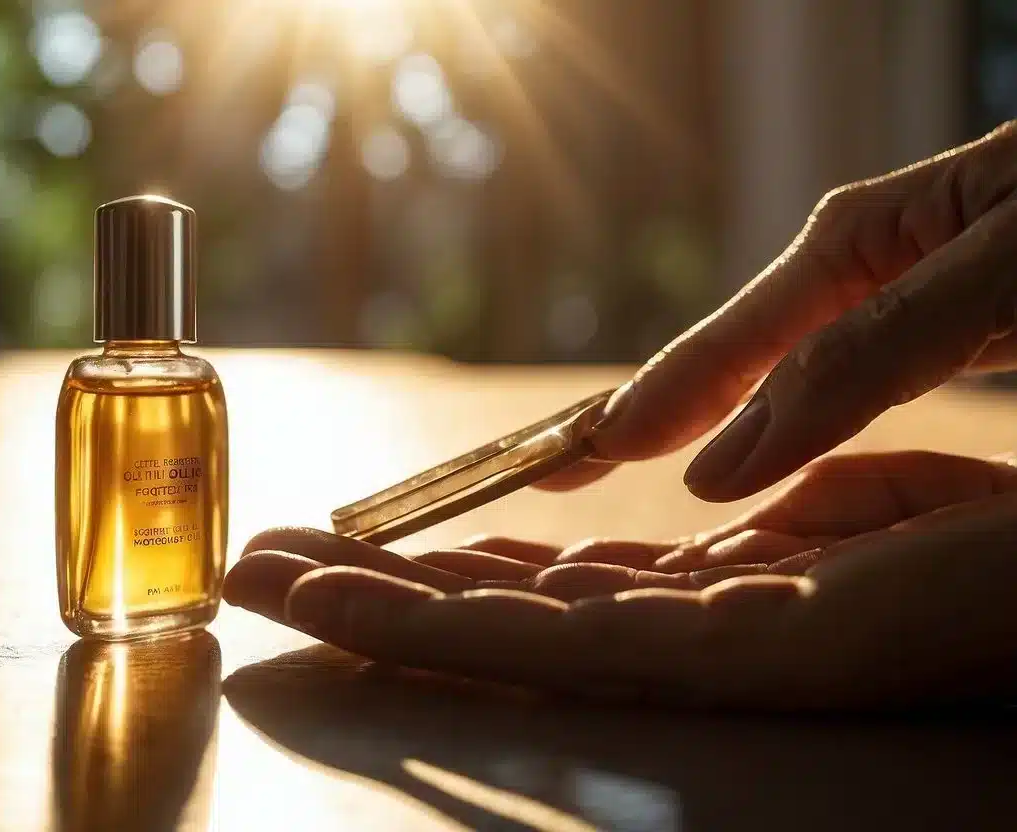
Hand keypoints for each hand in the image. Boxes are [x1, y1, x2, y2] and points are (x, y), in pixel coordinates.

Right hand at [224, 451, 1016, 708]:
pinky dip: (452, 630)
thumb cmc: (999, 533)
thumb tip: (704, 504)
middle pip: (508, 621)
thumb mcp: (864, 493)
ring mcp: (709, 661)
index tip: (372, 549)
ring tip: (266, 585)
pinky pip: (573, 647)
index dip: (458, 568)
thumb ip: (779, 501)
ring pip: (508, 642)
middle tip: (262, 569)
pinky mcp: (746, 660)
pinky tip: (364, 613)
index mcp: (720, 602)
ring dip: (379, 615)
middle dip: (381, 596)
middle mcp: (693, 642)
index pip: (558, 587)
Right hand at [542, 121, 1016, 500]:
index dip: (643, 410)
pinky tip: (757, 449)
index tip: (563, 464)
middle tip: (560, 466)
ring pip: (778, 377)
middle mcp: (864, 268)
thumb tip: (727, 456)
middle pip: (730, 357)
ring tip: (635, 463)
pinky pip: (836, 384)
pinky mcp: (943, 321)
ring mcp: (900, 293)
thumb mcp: (1000, 272)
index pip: (722, 348)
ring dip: (707, 425)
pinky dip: (782, 425)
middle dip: (647, 412)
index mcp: (859, 242)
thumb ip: (865, 357)